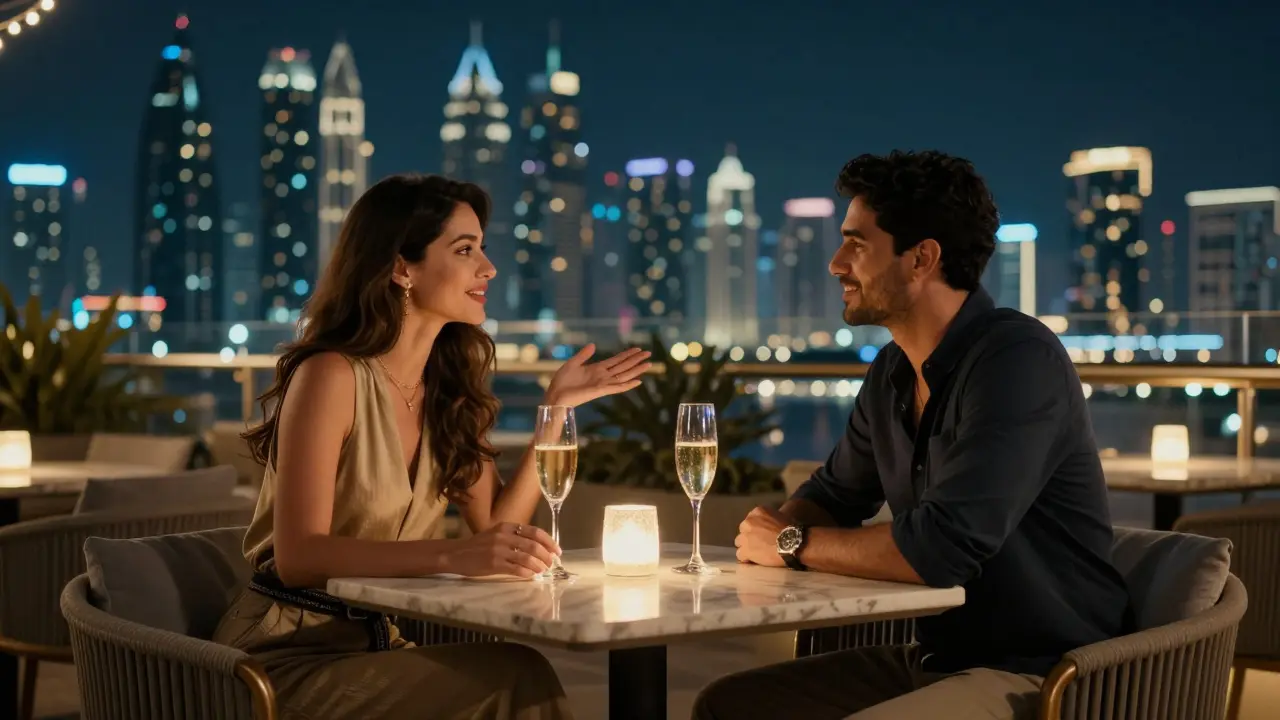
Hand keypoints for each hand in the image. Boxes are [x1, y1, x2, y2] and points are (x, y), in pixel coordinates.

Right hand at [444, 522, 560, 578]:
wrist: (455, 554)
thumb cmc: (477, 546)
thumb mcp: (496, 535)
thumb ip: (514, 538)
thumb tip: (537, 548)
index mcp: (506, 527)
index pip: (534, 532)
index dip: (549, 541)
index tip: (557, 551)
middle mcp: (504, 536)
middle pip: (533, 545)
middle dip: (546, 555)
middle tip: (551, 563)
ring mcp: (499, 550)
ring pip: (527, 557)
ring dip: (539, 565)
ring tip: (543, 570)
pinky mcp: (494, 564)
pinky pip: (517, 569)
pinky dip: (528, 572)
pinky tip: (532, 575)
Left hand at [544, 344, 651, 407]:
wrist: (555, 395)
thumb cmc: (561, 381)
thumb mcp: (572, 363)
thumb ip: (583, 355)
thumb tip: (593, 344)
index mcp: (597, 369)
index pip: (616, 360)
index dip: (627, 354)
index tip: (638, 349)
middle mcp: (603, 376)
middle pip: (623, 366)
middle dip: (636, 360)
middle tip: (649, 353)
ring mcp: (603, 383)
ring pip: (624, 375)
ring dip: (636, 370)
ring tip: (648, 364)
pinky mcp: (600, 390)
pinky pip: (617, 387)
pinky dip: (628, 385)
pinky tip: (638, 381)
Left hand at [734, 506, 789, 566]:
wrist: (792, 544)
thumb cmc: (790, 531)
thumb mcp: (779, 517)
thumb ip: (767, 520)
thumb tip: (766, 526)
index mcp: (757, 512)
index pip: (750, 521)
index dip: (756, 529)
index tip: (762, 534)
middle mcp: (747, 522)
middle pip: (743, 531)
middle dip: (749, 537)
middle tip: (760, 544)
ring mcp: (744, 537)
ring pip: (740, 543)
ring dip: (747, 548)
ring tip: (757, 553)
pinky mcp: (744, 550)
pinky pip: (740, 555)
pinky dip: (746, 558)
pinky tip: (755, 560)